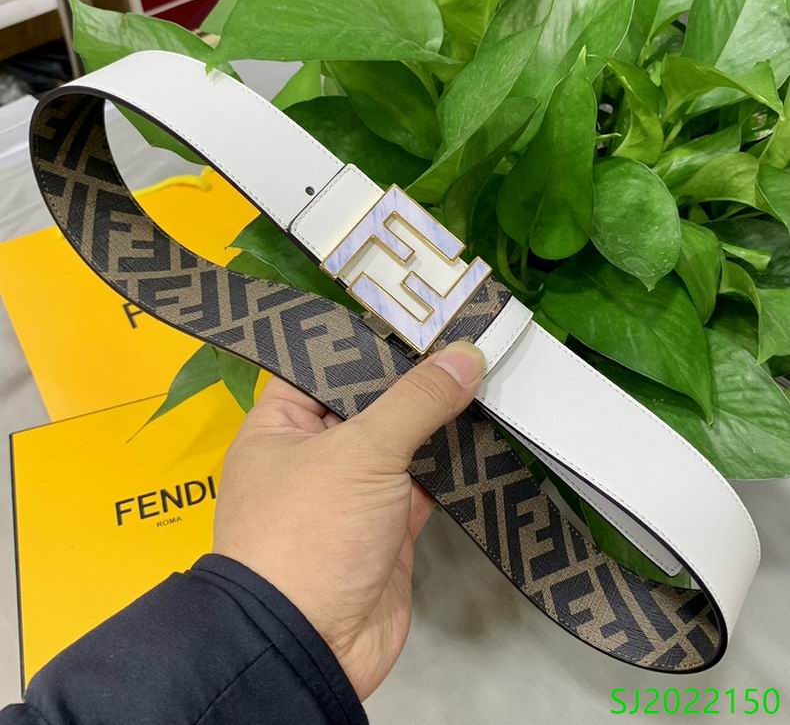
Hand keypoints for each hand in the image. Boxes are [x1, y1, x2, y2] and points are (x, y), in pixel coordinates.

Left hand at [213, 341, 485, 699]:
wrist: (313, 648)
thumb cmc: (311, 532)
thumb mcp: (358, 453)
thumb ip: (415, 402)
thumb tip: (467, 355)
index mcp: (281, 426)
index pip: (321, 364)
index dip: (366, 338)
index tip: (417, 311)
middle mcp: (313, 453)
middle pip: (368, 401)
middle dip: (413, 377)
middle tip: (464, 335)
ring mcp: (353, 491)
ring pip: (400, 441)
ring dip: (437, 419)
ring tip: (483, 370)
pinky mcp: (388, 525)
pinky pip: (423, 482)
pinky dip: (451, 463)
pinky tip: (485, 430)